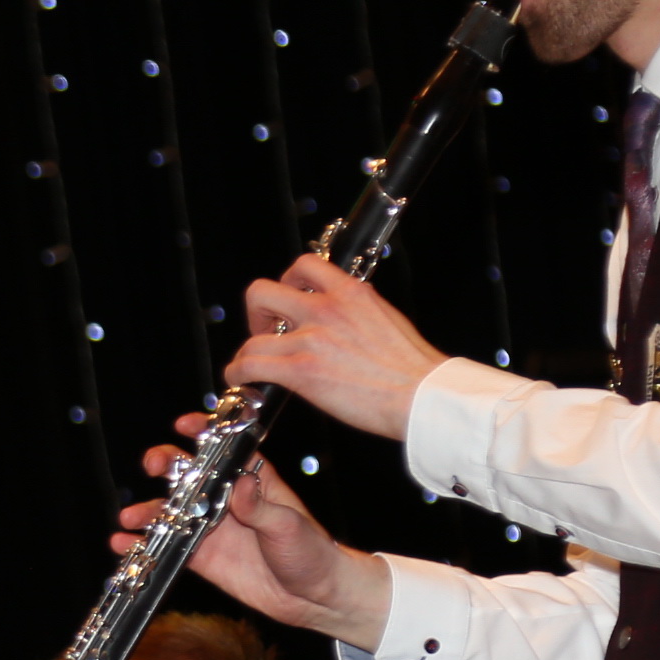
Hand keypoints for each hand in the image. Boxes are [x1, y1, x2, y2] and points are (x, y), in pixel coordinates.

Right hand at [116, 440, 389, 651]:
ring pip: (172, 511)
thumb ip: (260, 507)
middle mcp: (227, 500)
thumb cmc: (311, 554)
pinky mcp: (202, 557)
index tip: (184, 425)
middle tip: (154, 465)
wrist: (313, 599)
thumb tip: (240, 484)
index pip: (225, 449)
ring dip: (148, 509)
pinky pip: (168, 547)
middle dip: (166, 465)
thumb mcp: (289, 526)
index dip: (203, 433)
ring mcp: (211, 528)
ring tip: (130, 516)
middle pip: (189, 474)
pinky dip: (144, 544)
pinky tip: (125, 543)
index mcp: (252, 481)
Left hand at [222, 255, 449, 441]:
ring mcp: (310, 339)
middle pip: (262, 292)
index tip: (289, 298)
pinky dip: (238, 373)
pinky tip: (240, 380)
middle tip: (266, 329)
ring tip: (251, 363)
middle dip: (257, 311)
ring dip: (246, 351)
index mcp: (350, 292)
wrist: (421, 395)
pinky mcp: (301, 371)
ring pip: (252, 337)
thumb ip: (358, 311)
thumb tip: (344, 318)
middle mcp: (325, 309)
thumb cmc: (412, 367)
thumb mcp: (385, 318)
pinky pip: (250, 365)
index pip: (304, 265)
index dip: (287, 281)